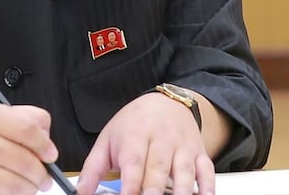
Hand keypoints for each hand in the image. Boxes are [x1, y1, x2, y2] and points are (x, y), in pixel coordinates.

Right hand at [0, 101, 59, 194]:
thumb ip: (26, 119)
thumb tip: (47, 142)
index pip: (27, 129)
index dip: (45, 145)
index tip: (50, 155)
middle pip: (25, 161)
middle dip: (41, 174)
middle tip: (44, 177)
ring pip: (16, 185)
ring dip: (30, 189)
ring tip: (31, 185)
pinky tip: (11, 190)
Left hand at [76, 92, 213, 194]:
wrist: (166, 102)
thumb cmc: (134, 124)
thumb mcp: (108, 139)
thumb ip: (93, 168)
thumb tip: (80, 192)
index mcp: (135, 136)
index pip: (133, 163)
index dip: (130, 185)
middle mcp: (160, 140)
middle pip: (158, 169)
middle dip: (153, 191)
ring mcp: (182, 146)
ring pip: (184, 170)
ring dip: (182, 190)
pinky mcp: (199, 152)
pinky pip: (207, 169)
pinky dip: (208, 184)